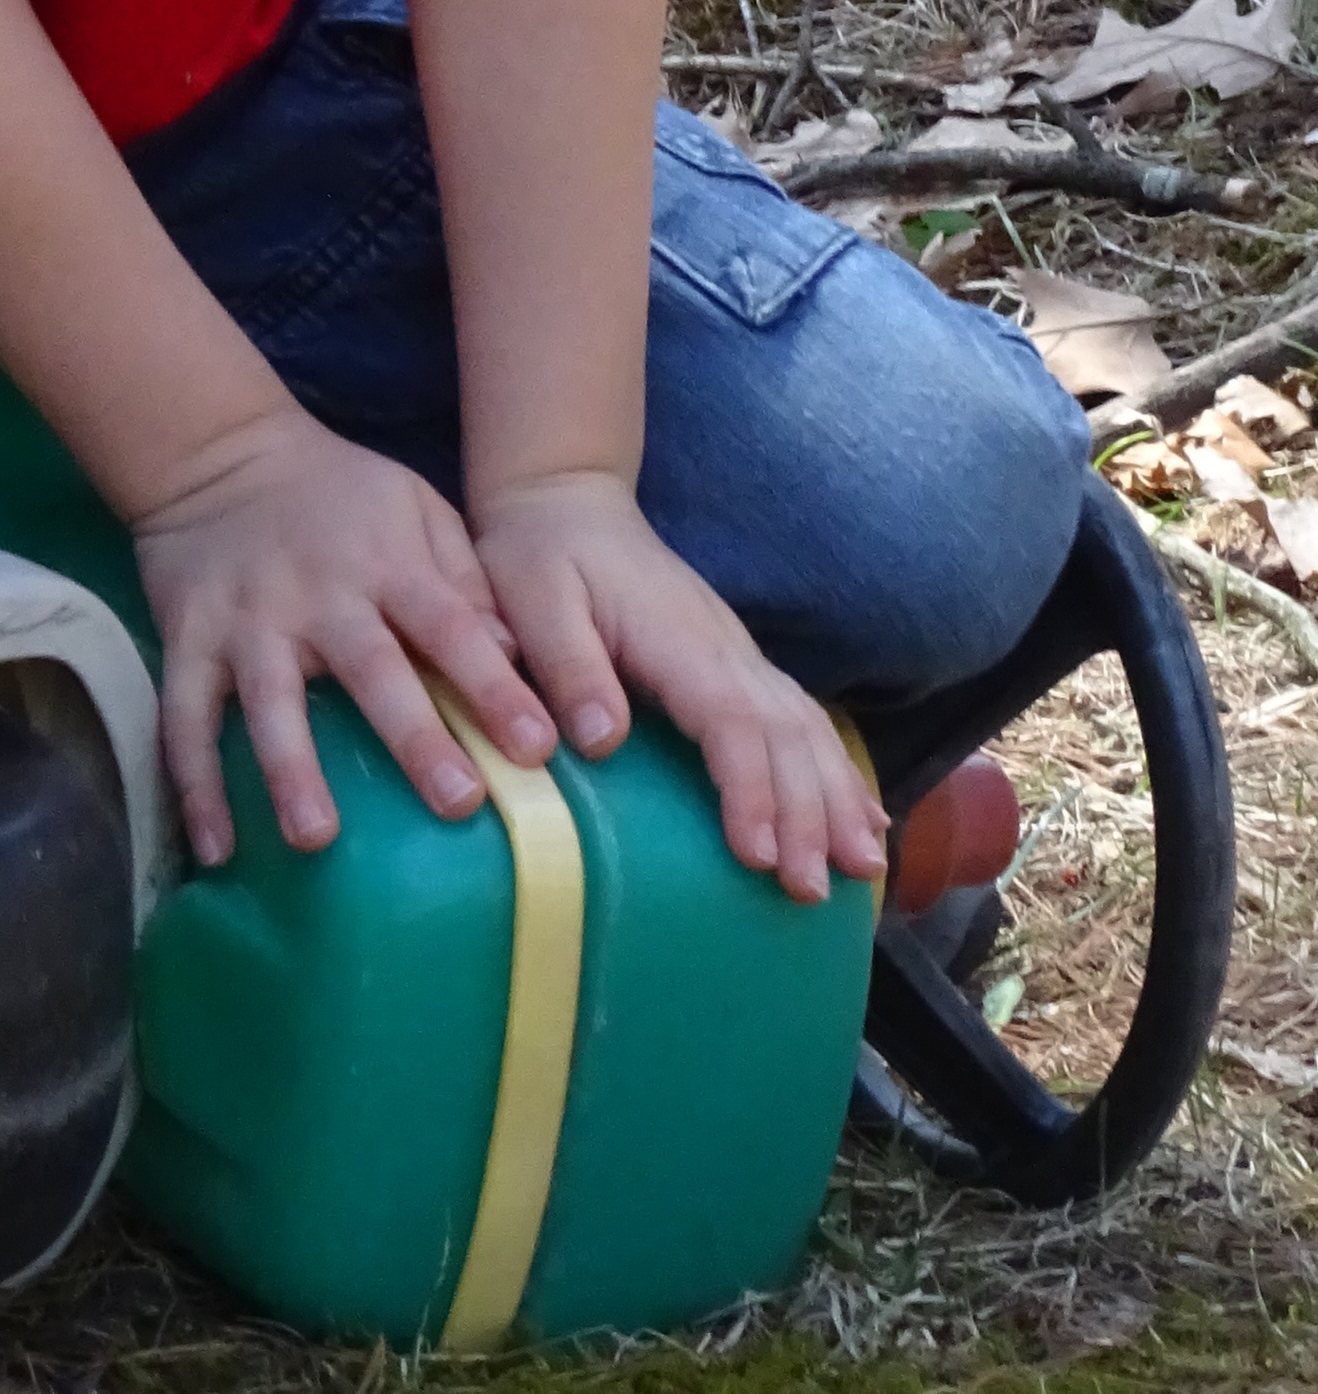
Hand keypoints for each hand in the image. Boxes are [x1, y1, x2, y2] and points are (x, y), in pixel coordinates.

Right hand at [133, 406, 565, 869]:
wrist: (218, 456)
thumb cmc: (337, 495)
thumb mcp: (414, 506)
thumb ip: (463, 575)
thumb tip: (514, 654)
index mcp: (385, 563)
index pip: (449, 627)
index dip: (493, 686)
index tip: (537, 747)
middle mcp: (318, 596)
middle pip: (370, 671)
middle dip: (415, 738)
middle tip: (458, 804)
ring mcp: (247, 622)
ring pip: (269, 702)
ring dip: (291, 770)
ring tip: (314, 839)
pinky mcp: (187, 642)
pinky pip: (185, 718)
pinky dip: (193, 783)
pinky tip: (215, 847)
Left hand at [469, 470, 885, 905]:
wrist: (567, 503)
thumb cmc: (540, 557)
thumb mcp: (532, 599)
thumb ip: (568, 665)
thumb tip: (601, 741)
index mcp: (677, 640)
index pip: (731, 721)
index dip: (750, 790)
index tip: (757, 855)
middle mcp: (725, 649)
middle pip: (786, 736)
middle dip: (809, 815)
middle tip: (814, 891)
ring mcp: (739, 655)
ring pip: (809, 730)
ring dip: (839, 800)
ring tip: (863, 870)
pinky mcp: (738, 665)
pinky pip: (804, 721)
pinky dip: (838, 773)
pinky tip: (862, 820)